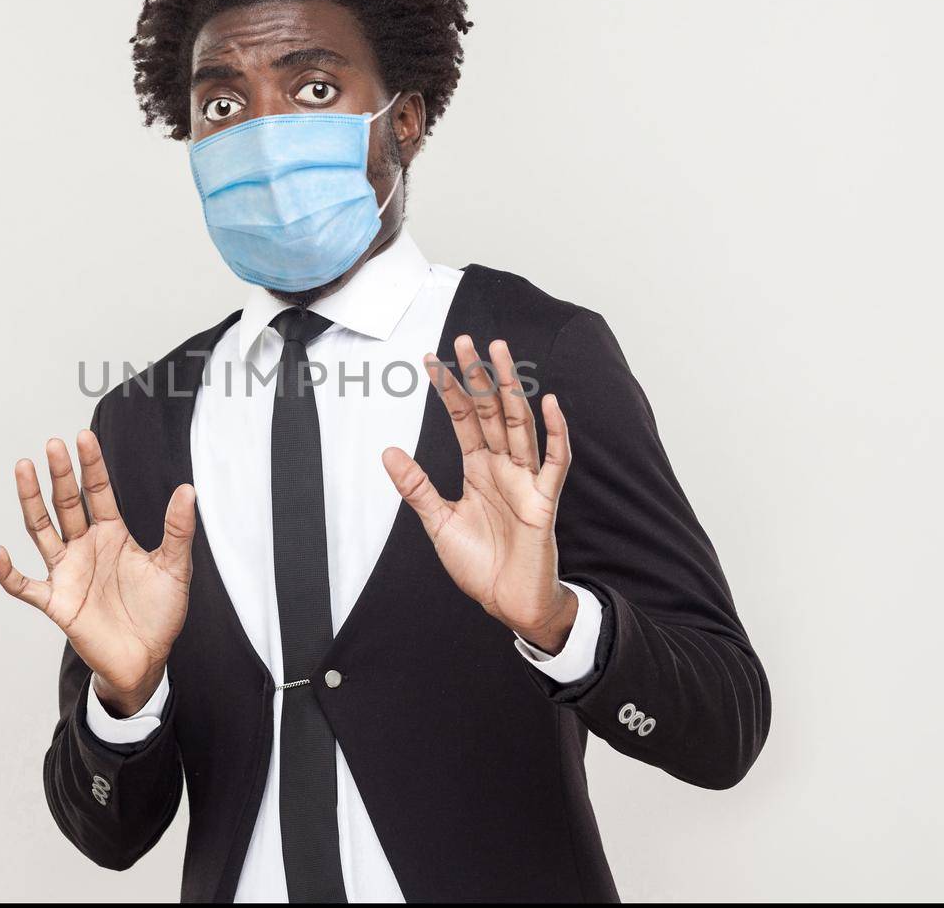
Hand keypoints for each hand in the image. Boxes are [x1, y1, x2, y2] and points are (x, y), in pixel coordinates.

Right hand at [0, 431, 194, 715]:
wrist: (145, 659)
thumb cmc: (160, 614)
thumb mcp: (175, 568)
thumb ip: (177, 530)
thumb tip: (188, 490)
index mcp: (112, 534)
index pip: (98, 492)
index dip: (92, 466)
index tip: (84, 436)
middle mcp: (85, 547)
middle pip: (67, 503)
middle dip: (60, 474)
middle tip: (52, 444)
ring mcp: (67, 572)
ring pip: (42, 531)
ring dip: (31, 501)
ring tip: (23, 469)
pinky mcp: (57, 602)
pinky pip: (25, 586)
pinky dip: (9, 573)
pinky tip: (0, 554)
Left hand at [381, 336, 577, 651]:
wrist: (508, 603)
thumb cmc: (481, 564)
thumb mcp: (437, 522)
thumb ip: (416, 486)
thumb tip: (388, 451)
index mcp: (478, 469)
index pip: (463, 419)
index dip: (449, 390)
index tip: (430, 360)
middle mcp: (503, 467)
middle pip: (490, 411)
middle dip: (479, 376)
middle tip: (466, 340)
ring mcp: (525, 480)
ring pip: (519, 424)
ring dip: (511, 389)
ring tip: (500, 354)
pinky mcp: (544, 501)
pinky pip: (554, 461)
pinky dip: (555, 433)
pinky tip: (548, 403)